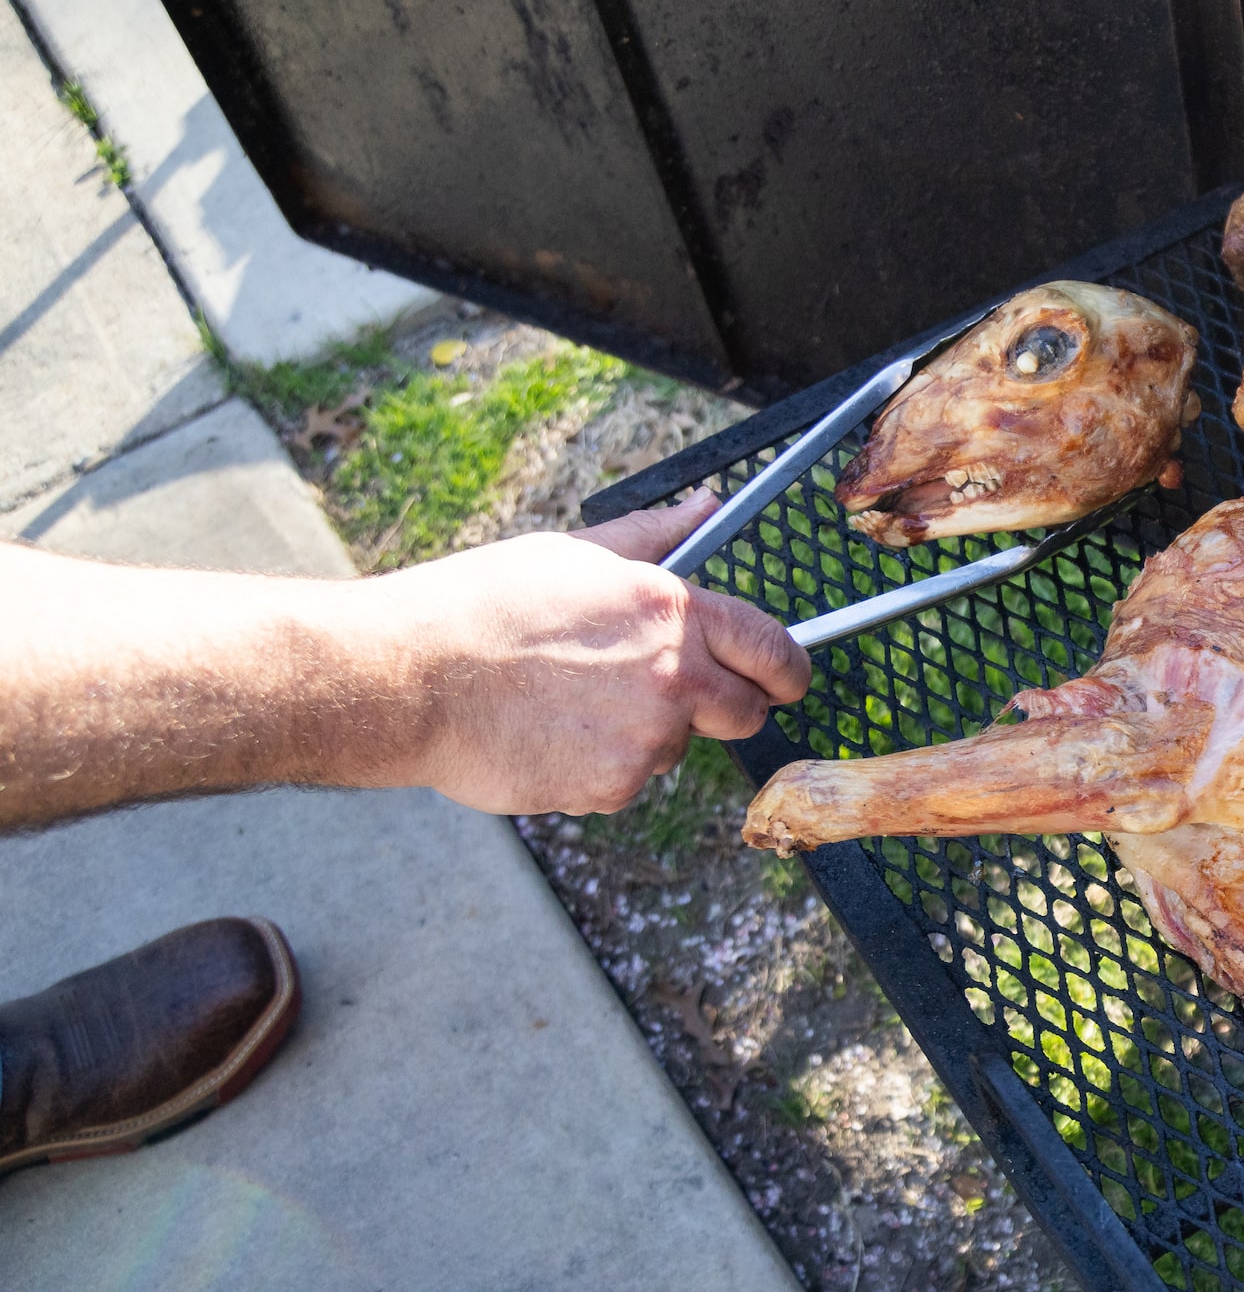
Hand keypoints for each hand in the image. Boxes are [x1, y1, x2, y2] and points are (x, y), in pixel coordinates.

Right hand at [359, 491, 811, 814]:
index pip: (777, 651)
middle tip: (666, 691)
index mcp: (675, 611)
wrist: (408, 678)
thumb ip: (655, 537)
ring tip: (574, 699)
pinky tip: (552, 732)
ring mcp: (647, 739)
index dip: (787, 670)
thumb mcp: (575, 552)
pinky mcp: (612, 787)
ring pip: (679, 747)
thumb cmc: (482, 606)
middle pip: (748, 713)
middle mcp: (676, 678)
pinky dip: (602, 765)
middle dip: (724, 706)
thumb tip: (707, 504)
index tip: (783, 678)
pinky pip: (630, 780)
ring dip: (648, 733)